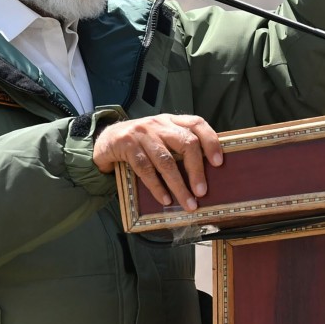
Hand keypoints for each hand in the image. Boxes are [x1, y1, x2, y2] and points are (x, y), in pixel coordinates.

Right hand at [93, 114, 221, 211]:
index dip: (210, 141)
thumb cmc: (139, 144)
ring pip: (166, 160)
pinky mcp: (127, 145)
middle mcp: (158, 124)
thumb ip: (177, 146)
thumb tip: (204, 174)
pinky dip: (157, 186)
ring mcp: (141, 133)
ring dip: (178, 185)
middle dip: (196, 170)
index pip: (196, 124)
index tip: (219, 163)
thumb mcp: (159, 138)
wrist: (105, 141)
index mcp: (170, 121)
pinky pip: (145, 169)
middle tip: (202, 192)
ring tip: (188, 203)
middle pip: (186, 142)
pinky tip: (165, 199)